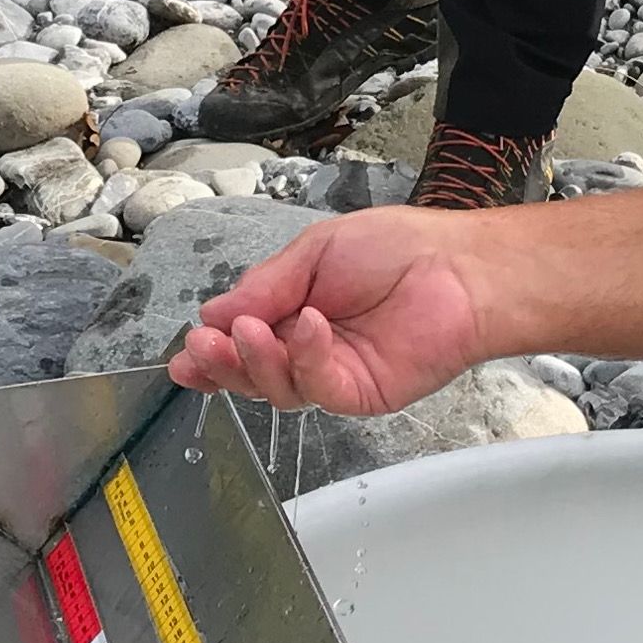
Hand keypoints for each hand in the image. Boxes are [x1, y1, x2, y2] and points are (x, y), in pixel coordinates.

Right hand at [169, 209, 492, 416]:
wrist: (458, 266)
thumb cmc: (397, 249)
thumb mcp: (314, 252)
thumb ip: (264, 286)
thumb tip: (212, 312)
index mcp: (292, 312)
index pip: (240, 340)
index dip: (210, 351)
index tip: (184, 352)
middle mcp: (308, 349)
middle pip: (250, 374)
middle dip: (219, 363)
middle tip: (202, 346)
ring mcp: (333, 374)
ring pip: (276, 389)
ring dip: (254, 362)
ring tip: (249, 330)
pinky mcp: (360, 393)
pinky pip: (318, 388)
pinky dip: (306, 358)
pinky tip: (308, 325)